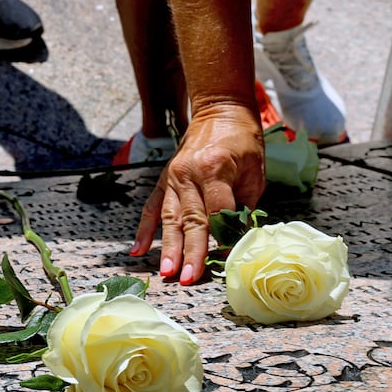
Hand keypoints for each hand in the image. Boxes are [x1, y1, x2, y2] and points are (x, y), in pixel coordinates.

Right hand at [130, 104, 265, 283]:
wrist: (219, 113)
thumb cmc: (242, 142)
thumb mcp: (255, 170)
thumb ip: (246, 204)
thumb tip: (239, 237)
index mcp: (215, 169)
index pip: (219, 210)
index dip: (224, 236)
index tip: (227, 259)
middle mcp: (189, 174)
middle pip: (191, 219)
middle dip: (190, 252)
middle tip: (188, 278)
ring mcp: (173, 178)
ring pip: (170, 219)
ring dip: (167, 247)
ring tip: (167, 272)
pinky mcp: (164, 180)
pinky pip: (152, 208)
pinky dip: (143, 230)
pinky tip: (137, 251)